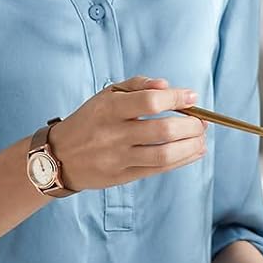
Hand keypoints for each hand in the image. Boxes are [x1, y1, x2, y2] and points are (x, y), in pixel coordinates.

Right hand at [49, 75, 205, 192]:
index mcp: (110, 109)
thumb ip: (137, 85)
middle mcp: (114, 134)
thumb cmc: (90, 120)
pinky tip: (194, 152)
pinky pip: (158, 169)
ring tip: (201, 138)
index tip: (193, 97)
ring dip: (190, 146)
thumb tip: (166, 85)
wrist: (59, 156)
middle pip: (162, 131)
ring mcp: (118, 158)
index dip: (176, 98)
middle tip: (202, 121)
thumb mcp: (106, 94)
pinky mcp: (123, 176)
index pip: (150, 102)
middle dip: (191, 125)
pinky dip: (182, 160)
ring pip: (164, 155)